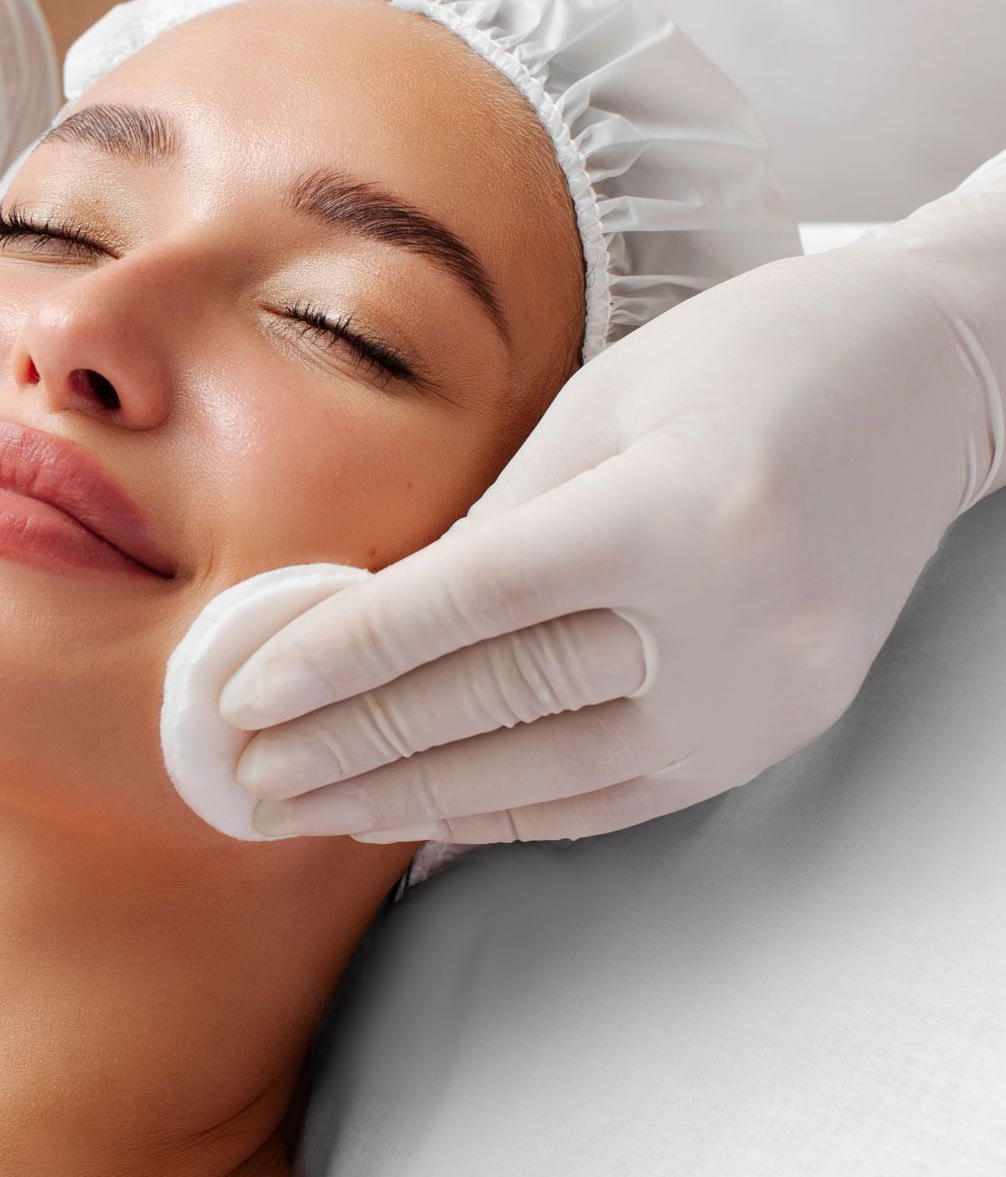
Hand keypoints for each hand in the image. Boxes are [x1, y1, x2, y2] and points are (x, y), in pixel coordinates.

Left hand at [225, 174, 1005, 843]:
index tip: (248, 692)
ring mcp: (765, 693)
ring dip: (412, 800)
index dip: (349, 653)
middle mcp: (734, 621)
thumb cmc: (752, 355)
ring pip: (553, 774)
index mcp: (681, 510)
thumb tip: (367, 619)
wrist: (934, 381)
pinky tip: (421, 821)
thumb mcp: (606, 404)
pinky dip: (510, 813)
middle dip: (354, 745)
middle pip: (501, 701)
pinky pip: (619, 798)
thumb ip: (493, 519)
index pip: (474, 603)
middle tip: (243, 776)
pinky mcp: (776, 731)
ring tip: (304, 811)